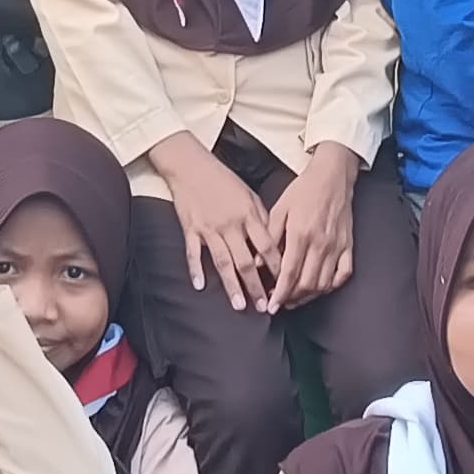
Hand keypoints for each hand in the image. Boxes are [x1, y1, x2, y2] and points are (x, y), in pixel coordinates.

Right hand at [147, 134, 273, 311]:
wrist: (191, 166)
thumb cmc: (223, 180)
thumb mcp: (249, 195)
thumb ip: (260, 219)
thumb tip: (271, 245)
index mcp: (248, 215)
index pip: (266, 247)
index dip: (276, 268)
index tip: (283, 285)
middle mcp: (230, 224)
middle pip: (246, 261)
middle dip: (256, 286)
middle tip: (264, 306)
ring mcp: (209, 228)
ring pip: (223, 262)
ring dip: (232, 286)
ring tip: (240, 305)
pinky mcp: (191, 228)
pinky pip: (193, 253)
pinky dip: (196, 269)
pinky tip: (201, 286)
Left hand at [256, 144, 360, 310]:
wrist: (332, 177)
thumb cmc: (304, 191)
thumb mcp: (279, 209)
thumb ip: (269, 238)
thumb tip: (258, 263)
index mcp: (301, 234)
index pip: (290, 274)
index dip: (280, 294)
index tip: (272, 306)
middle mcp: (321, 244)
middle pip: (307, 284)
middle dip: (292, 298)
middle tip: (280, 302)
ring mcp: (337, 246)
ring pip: (323, 283)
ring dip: (308, 296)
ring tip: (294, 298)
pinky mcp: (348, 246)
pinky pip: (343, 275)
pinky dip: (331, 286)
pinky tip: (319, 287)